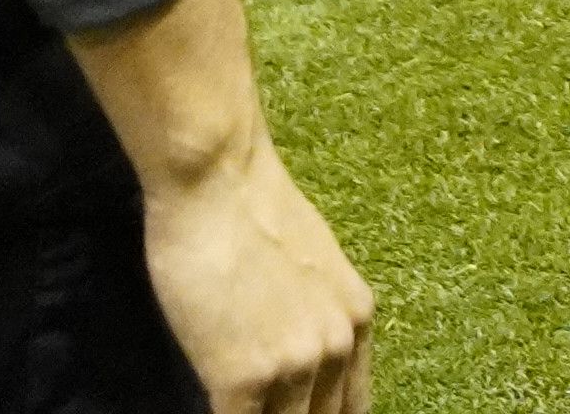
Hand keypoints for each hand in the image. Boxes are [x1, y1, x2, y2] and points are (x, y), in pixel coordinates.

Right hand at [70, 0, 371, 413]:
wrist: (219, 180)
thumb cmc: (253, 211)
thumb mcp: (313, 267)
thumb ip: (314, 315)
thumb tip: (299, 349)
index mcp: (357, 321)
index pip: (351, 408)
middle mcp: (336, 347)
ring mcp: (294, 367)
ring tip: (240, 413)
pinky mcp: (243, 380)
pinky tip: (212, 412)